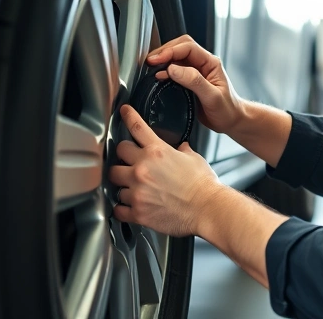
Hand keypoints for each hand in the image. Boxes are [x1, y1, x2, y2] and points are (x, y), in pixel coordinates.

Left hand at [109, 105, 222, 236]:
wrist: (207, 209)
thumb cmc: (203, 185)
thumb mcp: (194, 159)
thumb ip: (183, 151)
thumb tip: (181, 148)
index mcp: (157, 151)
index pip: (137, 127)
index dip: (128, 116)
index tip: (123, 111)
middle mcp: (142, 168)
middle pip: (118, 153)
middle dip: (123, 157)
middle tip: (129, 162)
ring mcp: (137, 190)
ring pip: (115, 183)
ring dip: (124, 185)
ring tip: (135, 189)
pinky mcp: (138, 211)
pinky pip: (118, 209)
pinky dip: (122, 208)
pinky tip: (129, 207)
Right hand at [146, 35, 246, 134]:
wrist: (231, 121)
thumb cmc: (227, 110)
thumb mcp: (212, 97)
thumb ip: (194, 81)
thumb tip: (173, 69)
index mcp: (211, 63)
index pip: (188, 47)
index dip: (170, 51)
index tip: (157, 59)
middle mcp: (203, 63)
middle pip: (180, 47)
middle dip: (164, 51)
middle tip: (150, 61)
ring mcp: (196, 71)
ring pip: (176, 57)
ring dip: (163, 60)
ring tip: (150, 67)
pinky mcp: (189, 80)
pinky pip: (174, 69)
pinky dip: (164, 70)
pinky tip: (157, 76)